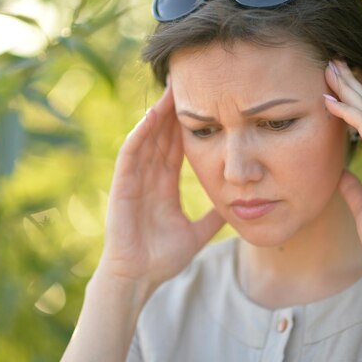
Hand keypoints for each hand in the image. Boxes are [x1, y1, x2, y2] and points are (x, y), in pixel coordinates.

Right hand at [99, 80, 224, 286]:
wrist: (139, 278)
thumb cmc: (162, 258)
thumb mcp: (197, 233)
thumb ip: (213, 218)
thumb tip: (238, 207)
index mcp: (164, 185)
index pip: (177, 147)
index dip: (188, 125)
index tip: (204, 103)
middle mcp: (149, 177)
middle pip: (162, 136)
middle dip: (174, 110)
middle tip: (188, 82)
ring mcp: (134, 180)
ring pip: (147, 138)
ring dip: (157, 114)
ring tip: (171, 89)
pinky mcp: (123, 187)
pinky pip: (131, 155)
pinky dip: (140, 134)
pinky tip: (151, 116)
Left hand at [323, 60, 361, 263]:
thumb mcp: (360, 203)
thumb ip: (352, 186)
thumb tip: (339, 173)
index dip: (351, 101)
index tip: (333, 86)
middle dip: (350, 85)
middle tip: (332, 63)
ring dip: (347, 89)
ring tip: (329, 69)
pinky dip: (348, 112)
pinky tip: (330, 100)